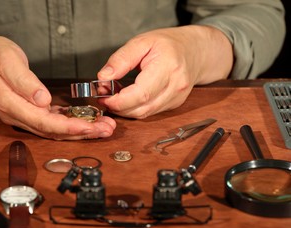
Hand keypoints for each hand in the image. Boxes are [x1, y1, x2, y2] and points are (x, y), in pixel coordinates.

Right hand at [0, 32, 115, 139]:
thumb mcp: (5, 60)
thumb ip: (23, 82)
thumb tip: (43, 100)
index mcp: (11, 105)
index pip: (43, 122)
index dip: (67, 127)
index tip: (89, 127)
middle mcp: (17, 116)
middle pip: (52, 131)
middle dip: (81, 133)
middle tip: (106, 130)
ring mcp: (22, 116)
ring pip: (54, 130)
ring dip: (79, 131)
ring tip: (103, 128)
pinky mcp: (28, 112)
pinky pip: (51, 123)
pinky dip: (69, 124)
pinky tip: (85, 123)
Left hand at [97, 25, 232, 118]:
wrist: (196, 51)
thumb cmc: (169, 44)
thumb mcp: (142, 42)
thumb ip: (121, 59)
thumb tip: (103, 77)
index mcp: (168, 67)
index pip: (141, 94)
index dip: (119, 100)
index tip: (103, 96)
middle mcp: (175, 86)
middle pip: (142, 109)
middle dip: (118, 107)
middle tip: (104, 96)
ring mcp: (176, 98)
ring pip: (144, 114)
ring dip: (125, 109)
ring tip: (114, 95)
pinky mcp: (174, 105)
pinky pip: (150, 112)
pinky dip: (135, 108)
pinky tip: (128, 97)